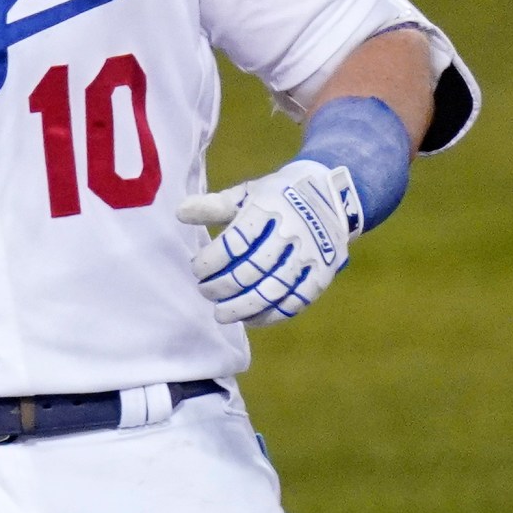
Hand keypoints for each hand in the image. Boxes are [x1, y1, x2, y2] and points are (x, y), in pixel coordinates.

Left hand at [178, 159, 364, 325]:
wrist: (332, 194)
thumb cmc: (277, 195)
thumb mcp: (248, 192)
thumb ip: (214, 205)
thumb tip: (180, 213)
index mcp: (268, 208)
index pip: (235, 241)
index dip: (211, 260)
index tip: (196, 269)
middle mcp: (291, 232)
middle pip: (252, 269)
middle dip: (223, 286)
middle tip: (205, 292)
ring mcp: (310, 255)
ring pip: (274, 289)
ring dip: (244, 307)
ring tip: (221, 314)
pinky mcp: (322, 274)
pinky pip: (297, 301)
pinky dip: (272, 315)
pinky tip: (251, 320)